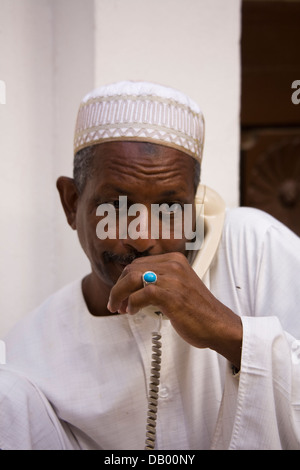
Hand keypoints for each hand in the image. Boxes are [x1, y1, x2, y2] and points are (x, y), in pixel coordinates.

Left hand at [108, 252, 241, 367]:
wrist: (218, 325)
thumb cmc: (198, 310)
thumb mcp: (179, 286)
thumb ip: (161, 280)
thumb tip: (134, 287)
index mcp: (175, 260)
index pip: (139, 263)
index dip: (124, 279)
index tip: (121, 294)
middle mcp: (173, 265)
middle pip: (132, 269)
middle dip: (119, 287)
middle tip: (117, 304)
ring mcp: (173, 279)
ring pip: (133, 279)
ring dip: (120, 294)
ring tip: (120, 308)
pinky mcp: (171, 296)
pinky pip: (141, 294)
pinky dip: (132, 304)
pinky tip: (132, 312)